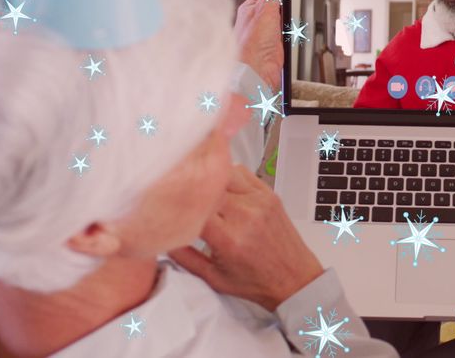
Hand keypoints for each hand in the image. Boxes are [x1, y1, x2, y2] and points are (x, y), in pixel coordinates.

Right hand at [169, 163, 323, 311]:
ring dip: (209, 181)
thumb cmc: (257, 281)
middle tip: (179, 197)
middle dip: (190, 192)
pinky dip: (228, 175)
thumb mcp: (214, 278)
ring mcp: (259, 201)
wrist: (294, 278)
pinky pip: (242, 173)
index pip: (193, 208)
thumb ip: (184, 257)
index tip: (165, 208)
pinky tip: (222, 188)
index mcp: (229, 238)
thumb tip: (161, 238)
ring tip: (201, 192)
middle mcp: (245, 215)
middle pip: (206, 188)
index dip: (176, 206)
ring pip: (223, 174)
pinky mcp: (269, 194)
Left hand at [234, 0, 288, 92]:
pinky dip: (293, 31)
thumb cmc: (251, 45)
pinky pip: (288, 32)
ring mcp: (268, 32)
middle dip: (288, 1)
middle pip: (279, 2)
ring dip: (291, 18)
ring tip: (295, 14)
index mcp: (251, 7)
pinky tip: (294, 31)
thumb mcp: (266, 10)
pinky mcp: (276, 45)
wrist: (254, 73)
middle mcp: (258, 19)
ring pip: (285, 18)